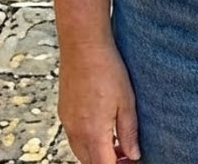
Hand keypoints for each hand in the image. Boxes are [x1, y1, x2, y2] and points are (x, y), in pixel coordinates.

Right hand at [57, 41, 139, 163]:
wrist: (83, 45)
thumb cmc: (108, 69)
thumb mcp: (126, 101)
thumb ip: (129, 132)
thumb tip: (134, 155)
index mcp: (94, 133)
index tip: (131, 161)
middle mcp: (76, 132)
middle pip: (91, 162)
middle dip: (109, 162)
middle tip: (127, 154)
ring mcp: (67, 122)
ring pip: (81, 151)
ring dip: (98, 152)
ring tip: (117, 141)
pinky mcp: (64, 111)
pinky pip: (74, 136)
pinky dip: (88, 140)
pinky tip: (102, 125)